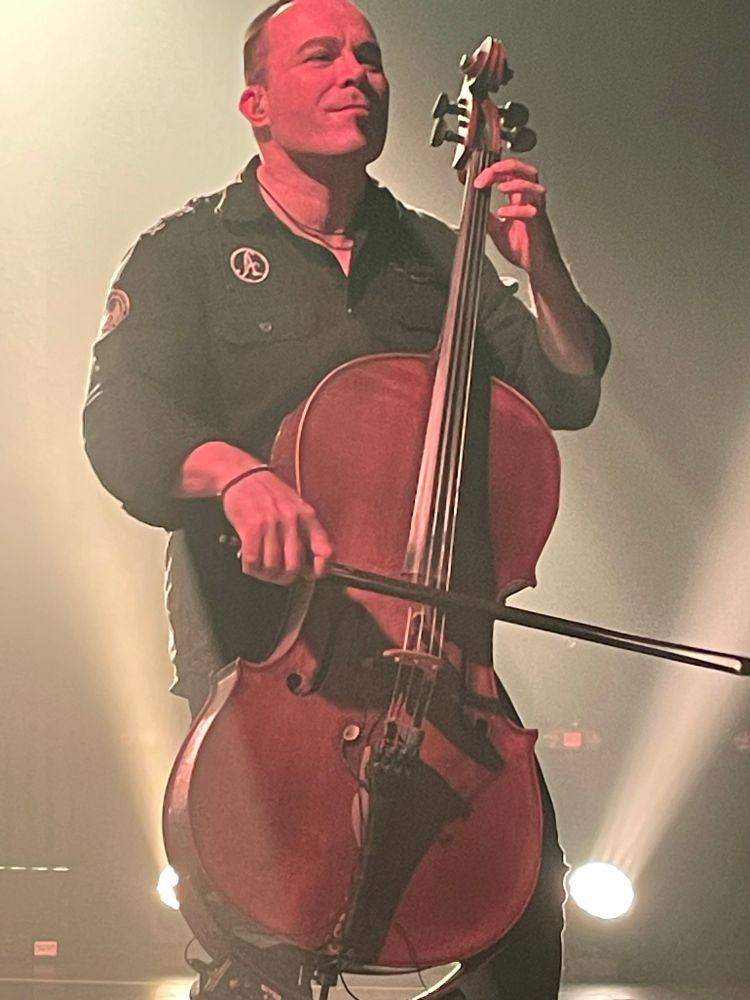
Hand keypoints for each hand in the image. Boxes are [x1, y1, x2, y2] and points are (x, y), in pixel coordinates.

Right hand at [221, 470, 332, 584]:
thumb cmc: (268, 492)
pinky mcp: (250, 526)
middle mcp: (291, 519)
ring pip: (272, 566)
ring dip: (264, 573)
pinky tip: (249, 562)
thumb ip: (304, 530)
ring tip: (261, 568)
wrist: (242, 474)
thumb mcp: (295, 505)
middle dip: (284, 577)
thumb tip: (309, 562)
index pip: (324, 549)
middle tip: (277, 575)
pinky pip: (252, 559)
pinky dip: (250, 567)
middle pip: (294, 565)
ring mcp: (271, 522)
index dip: (321, 569)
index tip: (313, 575)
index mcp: (307, 515)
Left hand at [474, 159, 560, 274]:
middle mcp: (530, 201)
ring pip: (534, 186)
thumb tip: (471, 207)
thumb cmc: (524, 247)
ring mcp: (536, 211)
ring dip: (516, 183)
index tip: (476, 178)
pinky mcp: (538, 225)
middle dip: (506, 166)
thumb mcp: (496, 228)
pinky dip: (516, 209)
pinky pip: (531, 211)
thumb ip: (487, 215)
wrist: (538, 265)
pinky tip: (503, 213)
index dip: (493, 170)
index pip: (509, 173)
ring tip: (500, 186)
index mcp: (520, 198)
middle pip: (525, 170)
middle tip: (489, 173)